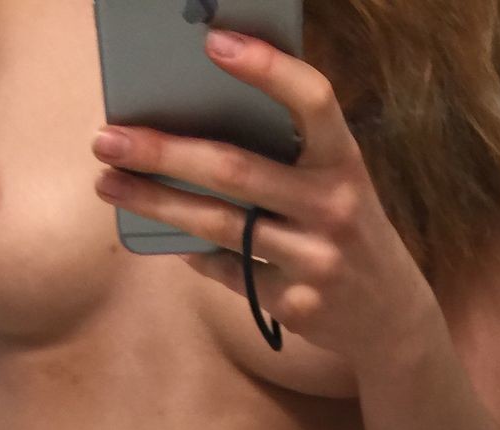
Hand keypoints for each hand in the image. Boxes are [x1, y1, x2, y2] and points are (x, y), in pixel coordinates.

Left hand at [92, 30, 436, 366]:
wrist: (391, 317)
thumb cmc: (345, 230)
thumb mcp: (335, 181)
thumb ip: (289, 151)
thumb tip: (198, 119)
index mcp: (344, 161)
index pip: (312, 101)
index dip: (266, 68)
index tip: (214, 41)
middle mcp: (333, 208)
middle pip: (234, 170)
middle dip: (163, 152)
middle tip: (108, 137)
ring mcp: (313, 260)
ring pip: (217, 225)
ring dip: (155, 202)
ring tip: (109, 183)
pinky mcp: (293, 304)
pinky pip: (225, 270)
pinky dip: (193, 252)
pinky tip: (167, 238)